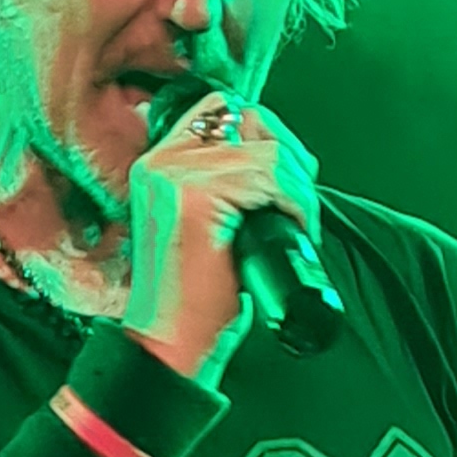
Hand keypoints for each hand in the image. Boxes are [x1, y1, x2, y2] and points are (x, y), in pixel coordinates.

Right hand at [124, 92, 319, 389]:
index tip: (287, 178)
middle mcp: (159, 161)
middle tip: (298, 200)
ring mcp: (173, 175)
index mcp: (158, 164)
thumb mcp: (207, 225)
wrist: (171, 346)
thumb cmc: (195, 297)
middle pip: (247, 116)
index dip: (267, 136)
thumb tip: (277, 154)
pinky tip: (294, 231)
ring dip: (298, 186)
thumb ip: (225, 185)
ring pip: (267, 148)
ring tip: (296, 225)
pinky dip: (296, 202)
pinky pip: (270, 173)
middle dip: (288, 152)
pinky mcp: (194, 196)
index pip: (222, 110)